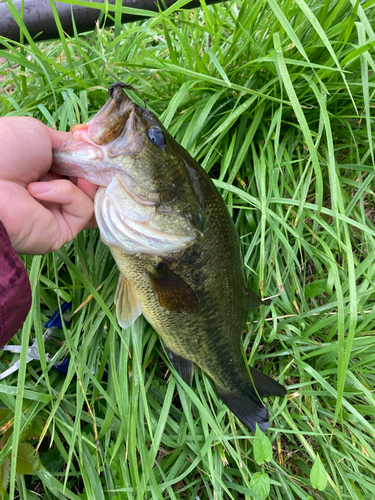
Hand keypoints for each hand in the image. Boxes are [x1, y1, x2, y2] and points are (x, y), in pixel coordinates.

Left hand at [0, 117, 97, 254]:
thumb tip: (90, 150)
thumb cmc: (4, 151)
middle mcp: (52, 192)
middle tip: (89, 161)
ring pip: (92, 197)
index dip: (90, 158)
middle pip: (90, 182)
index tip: (97, 149)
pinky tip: (38, 191)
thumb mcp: (38, 134)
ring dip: (82, 182)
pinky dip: (67, 195)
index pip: (80, 166)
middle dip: (92, 170)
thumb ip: (68, 142)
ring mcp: (57, 213)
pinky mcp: (62, 231)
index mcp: (45, 169)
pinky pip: (83, 210)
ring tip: (60, 175)